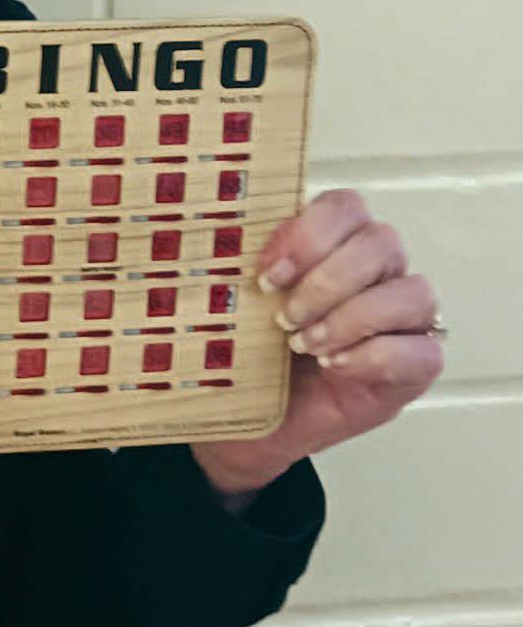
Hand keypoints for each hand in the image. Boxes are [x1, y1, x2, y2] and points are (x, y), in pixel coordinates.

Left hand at [189, 187, 444, 496]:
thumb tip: (203, 242)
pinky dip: (373, 355)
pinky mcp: (416, 365)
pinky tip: (333, 366)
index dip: (308, 234)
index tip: (266, 274)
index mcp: (334, 244)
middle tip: (284, 316)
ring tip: (303, 343)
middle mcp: (376, 273)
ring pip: (411, 291)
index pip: (344, 206)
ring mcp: (402, 318)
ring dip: (350, 317)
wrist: (254, 420)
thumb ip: (235, 265)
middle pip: (380, 243)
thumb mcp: (233, 302)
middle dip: (326, 280)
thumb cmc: (248, 355)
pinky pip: (423, 350)